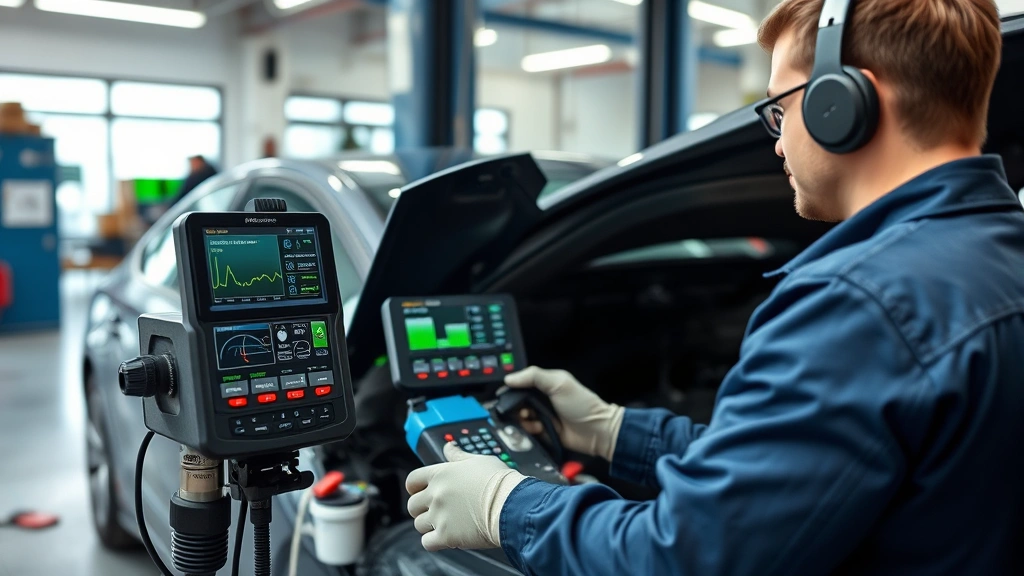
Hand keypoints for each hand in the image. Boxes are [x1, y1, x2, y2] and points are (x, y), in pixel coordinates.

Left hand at [406, 442, 526, 550]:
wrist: (511, 504)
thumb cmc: (499, 482)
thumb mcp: (478, 460)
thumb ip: (458, 455)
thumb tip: (448, 447)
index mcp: (440, 474)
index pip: (412, 480)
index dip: (414, 488)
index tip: (418, 492)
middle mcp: (436, 495)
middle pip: (413, 505)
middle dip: (422, 508)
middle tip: (436, 510)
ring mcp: (439, 516)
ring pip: (418, 525)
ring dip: (429, 526)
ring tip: (445, 524)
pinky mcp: (446, 536)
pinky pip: (427, 543)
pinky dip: (433, 542)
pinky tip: (445, 538)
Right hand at [505, 366, 624, 461]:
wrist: (596, 431)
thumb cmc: (582, 405)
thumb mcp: (559, 383)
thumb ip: (534, 376)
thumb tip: (509, 378)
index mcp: (544, 384)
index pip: (519, 383)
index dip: (510, 390)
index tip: (504, 397)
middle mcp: (541, 399)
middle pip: (516, 402)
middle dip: (515, 407)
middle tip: (524, 411)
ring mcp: (541, 416)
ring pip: (519, 418)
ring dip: (523, 420)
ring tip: (534, 421)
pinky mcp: (543, 432)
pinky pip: (527, 431)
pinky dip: (529, 431)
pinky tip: (539, 429)